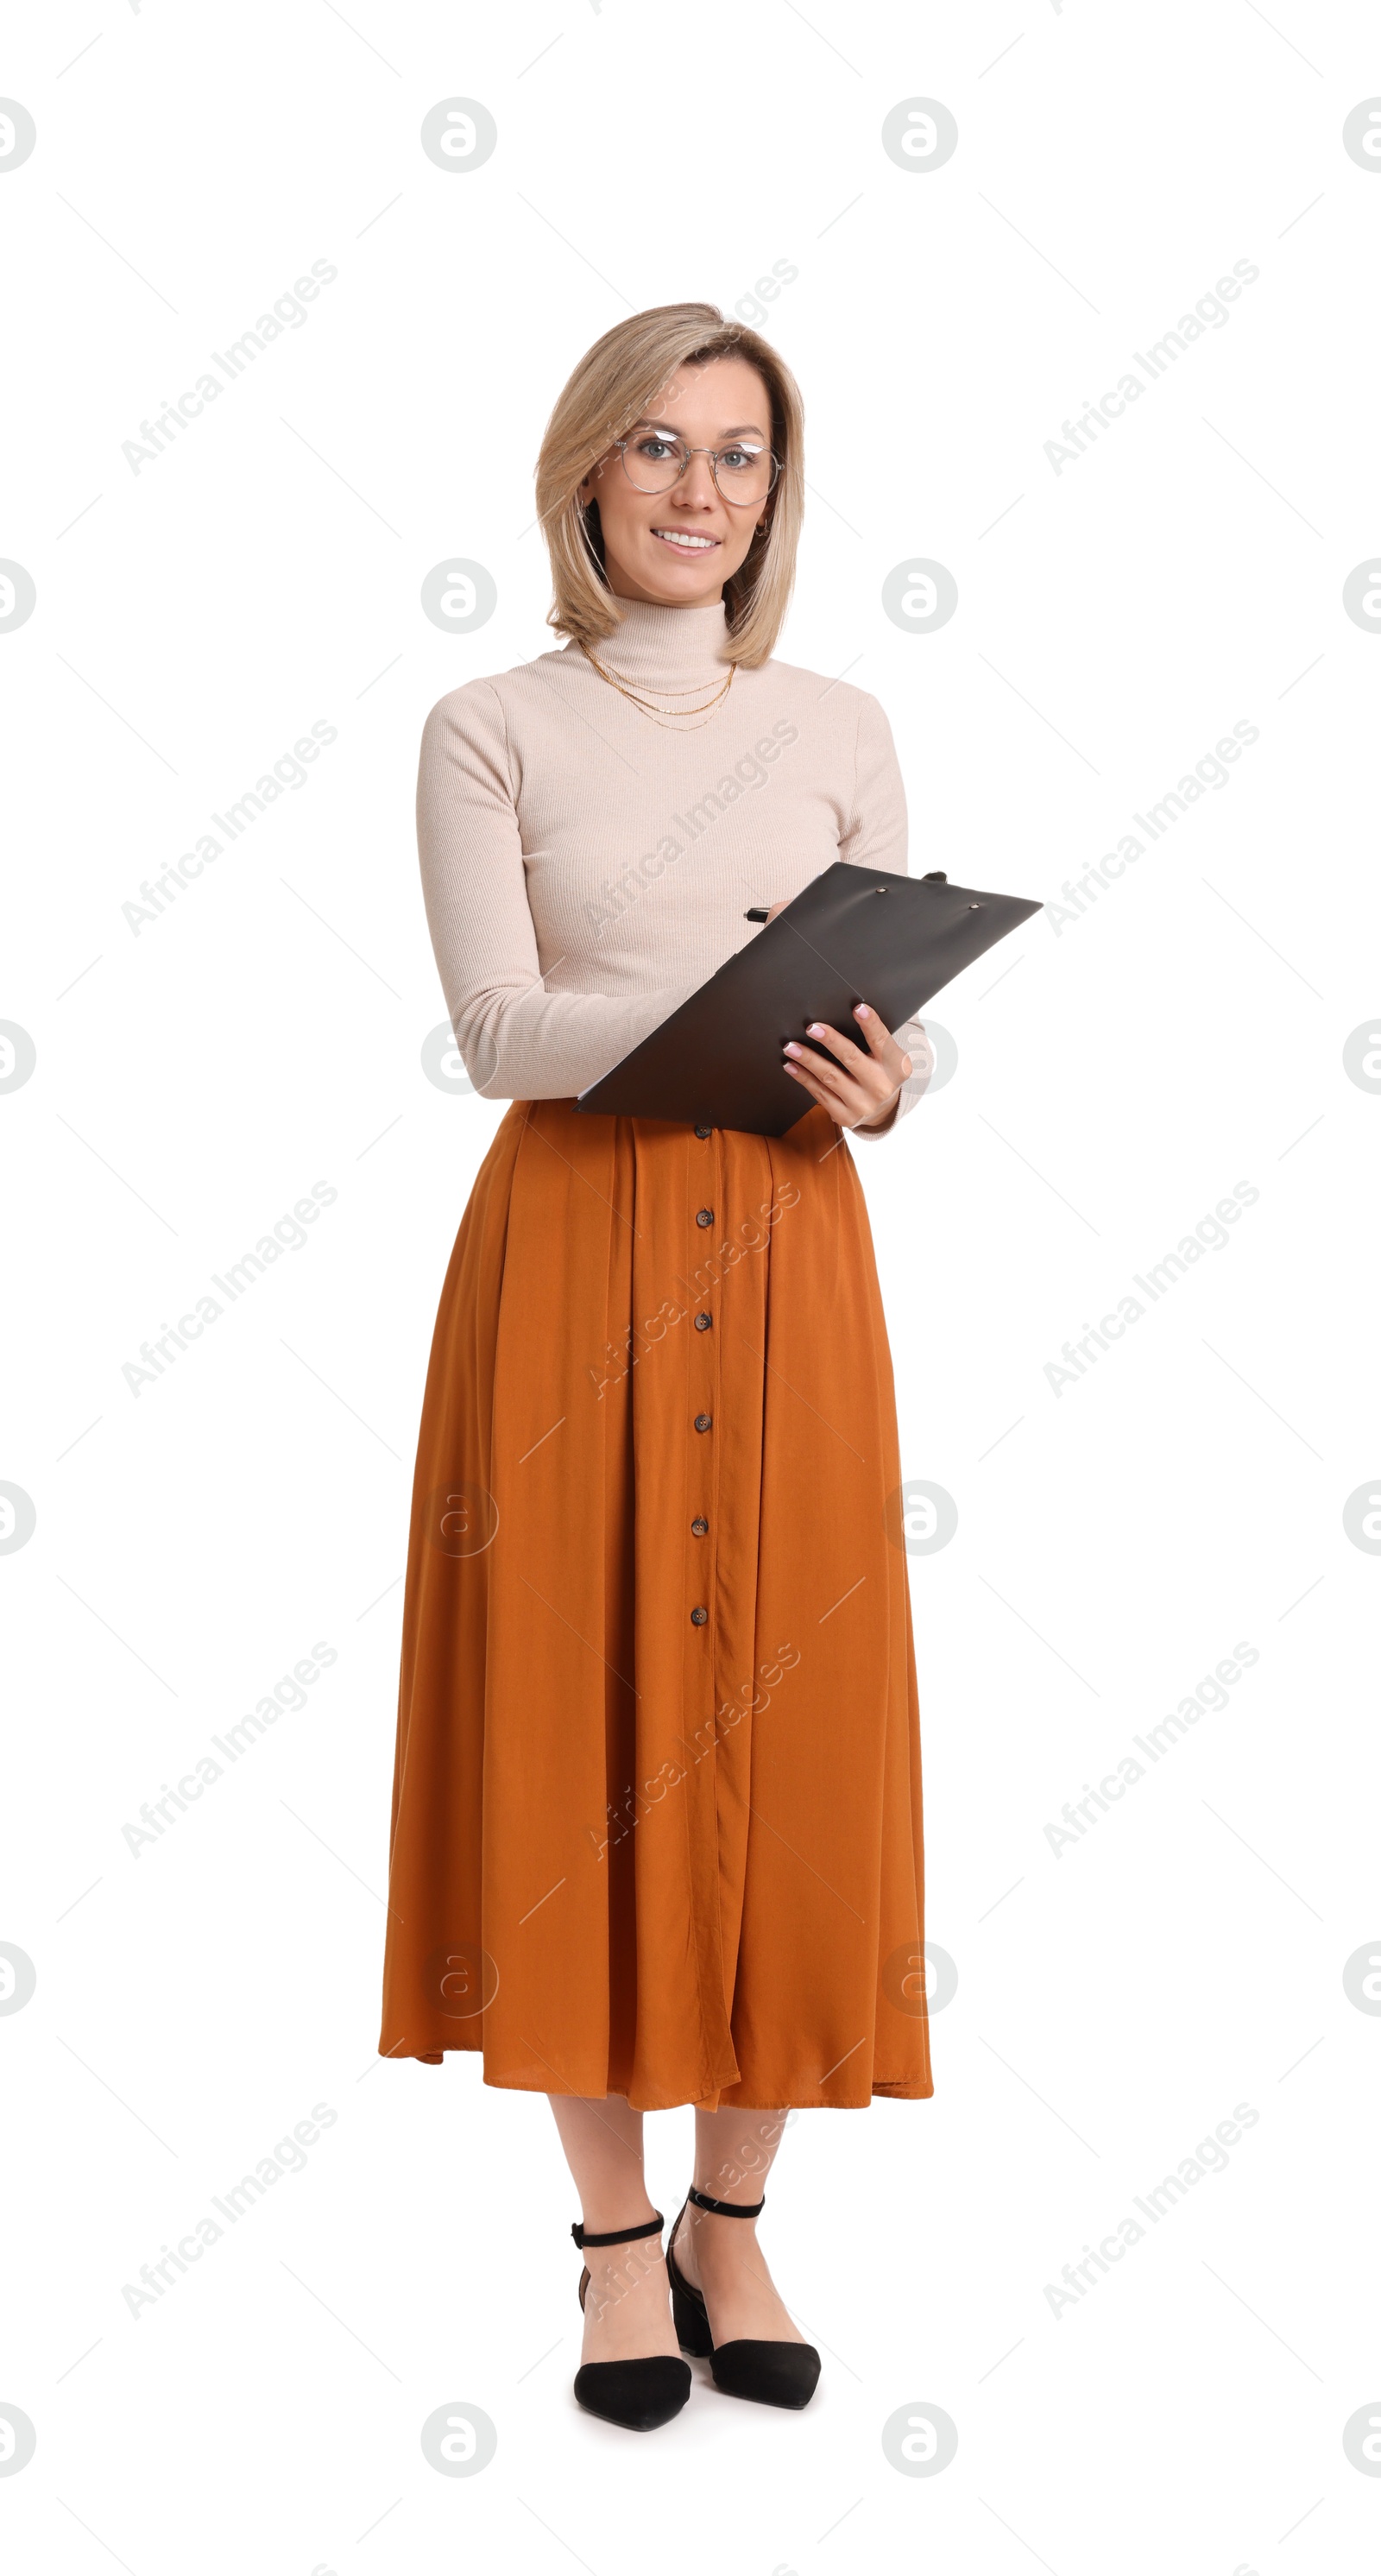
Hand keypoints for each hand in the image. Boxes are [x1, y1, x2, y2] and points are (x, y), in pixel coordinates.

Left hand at [763, 900, 913, 1130]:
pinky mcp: (843, 1115)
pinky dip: (803, 1078)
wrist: (883, 1111)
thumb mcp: (887, 1054)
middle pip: (851, 1058)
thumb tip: (851, 1003)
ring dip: (807, 1059)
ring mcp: (861, 1103)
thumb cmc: (881, 1070)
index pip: (882, 1040)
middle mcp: (880, 1085)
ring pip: (830, 1077)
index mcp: (895, 1065)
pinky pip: (819, 1093)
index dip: (870, 1023)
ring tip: (790, 1046)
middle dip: (830, 1041)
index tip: (858, 1006)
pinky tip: (790, 1065)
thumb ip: (874, 1035)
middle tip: (811, 1026)